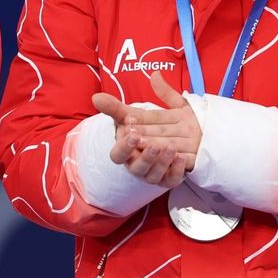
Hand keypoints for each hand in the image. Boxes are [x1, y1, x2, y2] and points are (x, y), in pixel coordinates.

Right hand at [90, 71, 202, 188]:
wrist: (170, 136)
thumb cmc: (145, 128)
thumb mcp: (133, 115)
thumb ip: (116, 108)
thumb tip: (96, 97)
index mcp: (126, 152)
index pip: (119, 155)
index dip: (124, 147)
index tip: (132, 133)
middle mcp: (138, 166)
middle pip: (137, 168)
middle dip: (146, 157)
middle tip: (153, 144)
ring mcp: (154, 174)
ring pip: (154, 175)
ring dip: (162, 162)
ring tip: (170, 147)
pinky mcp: (170, 178)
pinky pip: (172, 180)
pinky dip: (177, 171)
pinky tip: (181, 158)